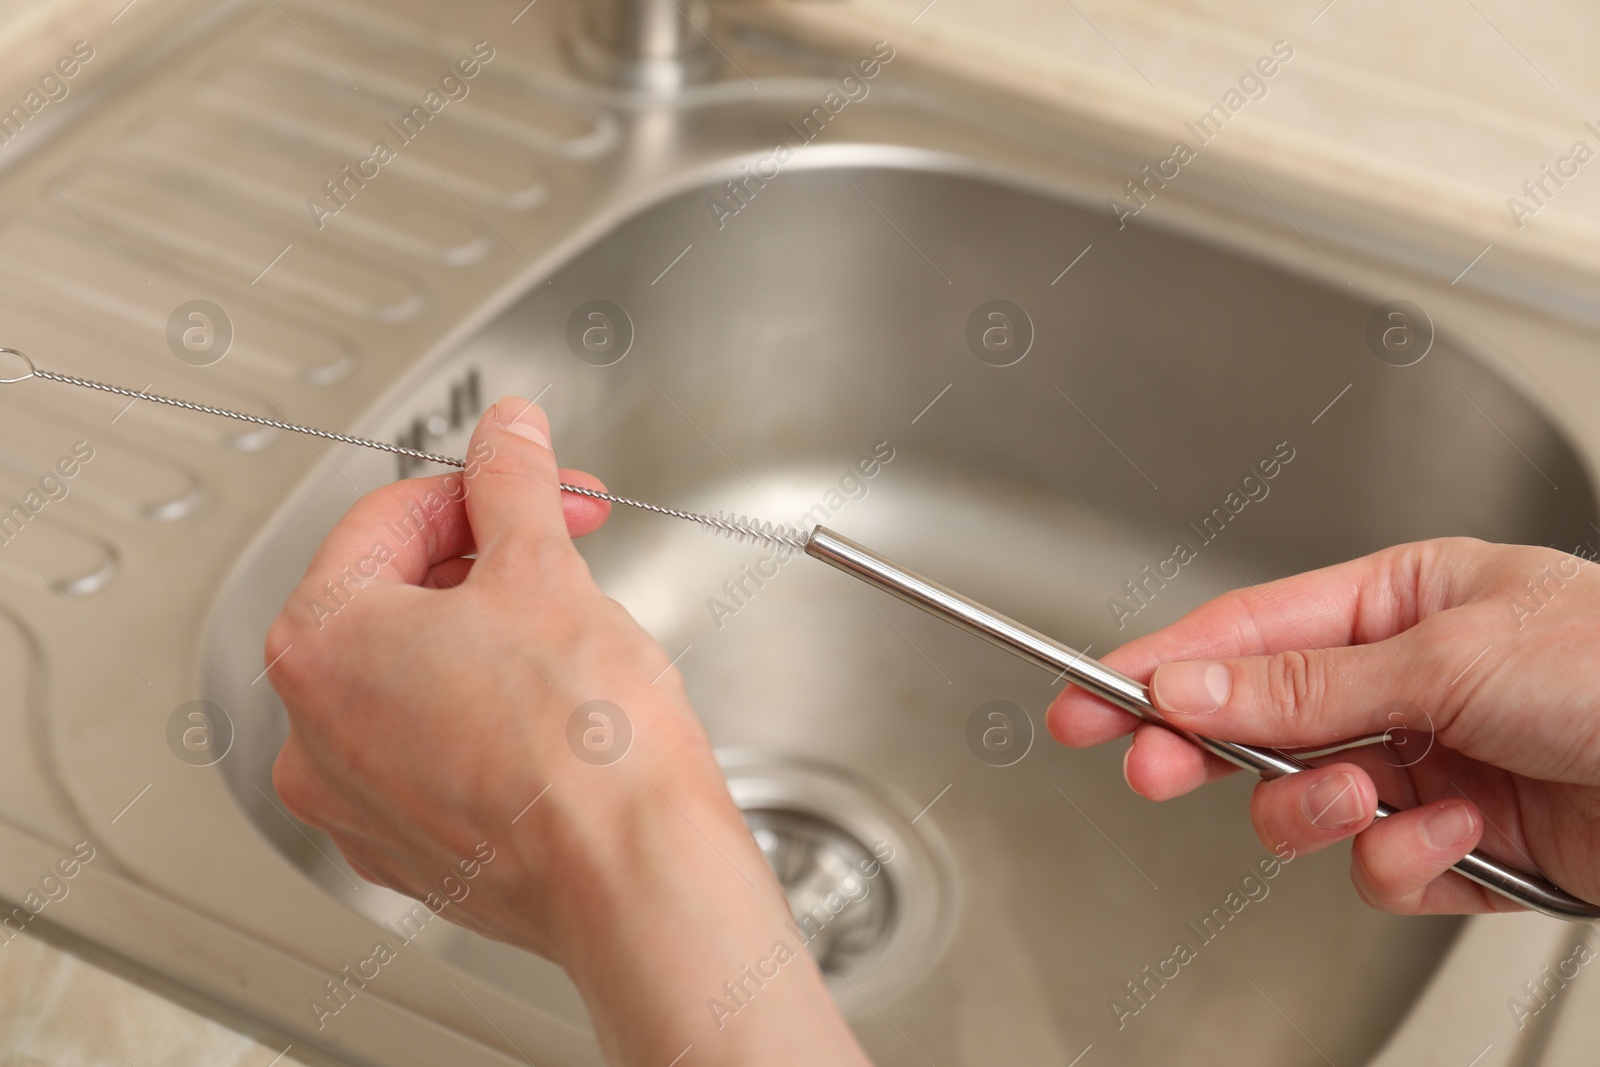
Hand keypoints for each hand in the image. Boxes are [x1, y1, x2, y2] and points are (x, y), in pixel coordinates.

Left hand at [265, 398, 867, 1065]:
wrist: (635, 877)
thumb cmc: (584, 749)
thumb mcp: (545, 571)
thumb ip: (512, 483)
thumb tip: (504, 434)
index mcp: (322, 646)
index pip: (387, 519)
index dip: (479, 490)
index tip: (536, 488)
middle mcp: (313, 734)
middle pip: (396, 598)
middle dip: (488, 561)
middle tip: (566, 551)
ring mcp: (358, 805)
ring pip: (417, 680)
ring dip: (488, 639)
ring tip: (569, 644)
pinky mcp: (411, 852)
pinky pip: (435, 755)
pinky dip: (485, 720)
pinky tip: (554, 720)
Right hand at [1047, 537, 1599, 914]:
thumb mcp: (1447, 657)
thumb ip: (1304, 686)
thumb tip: (1187, 686)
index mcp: (1402, 603)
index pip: (1247, 632)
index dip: (1157, 663)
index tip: (1087, 695)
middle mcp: (1407, 683)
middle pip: (1258, 721)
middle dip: (1208, 748)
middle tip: (1149, 767)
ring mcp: (1431, 766)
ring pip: (1309, 803)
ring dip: (1325, 812)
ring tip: (1371, 802)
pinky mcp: (1463, 847)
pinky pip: (1382, 868)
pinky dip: (1410, 860)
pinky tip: (1464, 835)